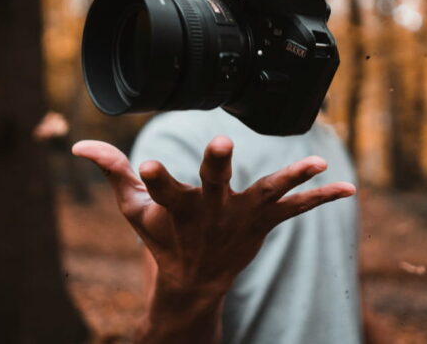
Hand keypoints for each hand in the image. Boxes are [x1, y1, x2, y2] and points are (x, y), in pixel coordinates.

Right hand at [72, 136, 355, 296]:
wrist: (194, 281)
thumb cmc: (162, 238)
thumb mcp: (134, 210)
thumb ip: (112, 172)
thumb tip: (77, 145)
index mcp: (175, 209)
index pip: (160, 190)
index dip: (154, 178)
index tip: (147, 164)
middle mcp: (210, 213)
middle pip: (213, 186)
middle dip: (217, 166)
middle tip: (222, 147)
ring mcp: (240, 219)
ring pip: (267, 194)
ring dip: (290, 179)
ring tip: (316, 163)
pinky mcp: (263, 224)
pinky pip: (296, 210)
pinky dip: (321, 199)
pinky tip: (349, 189)